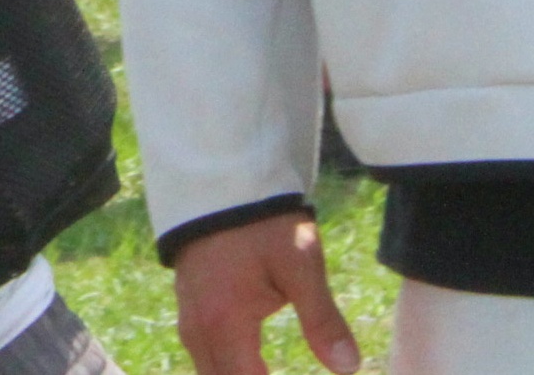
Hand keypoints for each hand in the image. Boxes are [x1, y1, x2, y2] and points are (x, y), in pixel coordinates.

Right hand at [173, 211, 359, 374]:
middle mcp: (198, 329)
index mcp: (224, 323)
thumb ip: (322, 319)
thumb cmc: (262, 224)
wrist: (219, 183)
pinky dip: (229, 371)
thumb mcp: (300, 264)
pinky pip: (205, 357)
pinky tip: (254, 370)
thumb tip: (348, 368)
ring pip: (210, 373)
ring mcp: (190, 319)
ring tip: (269, 374)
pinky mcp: (190, 308)